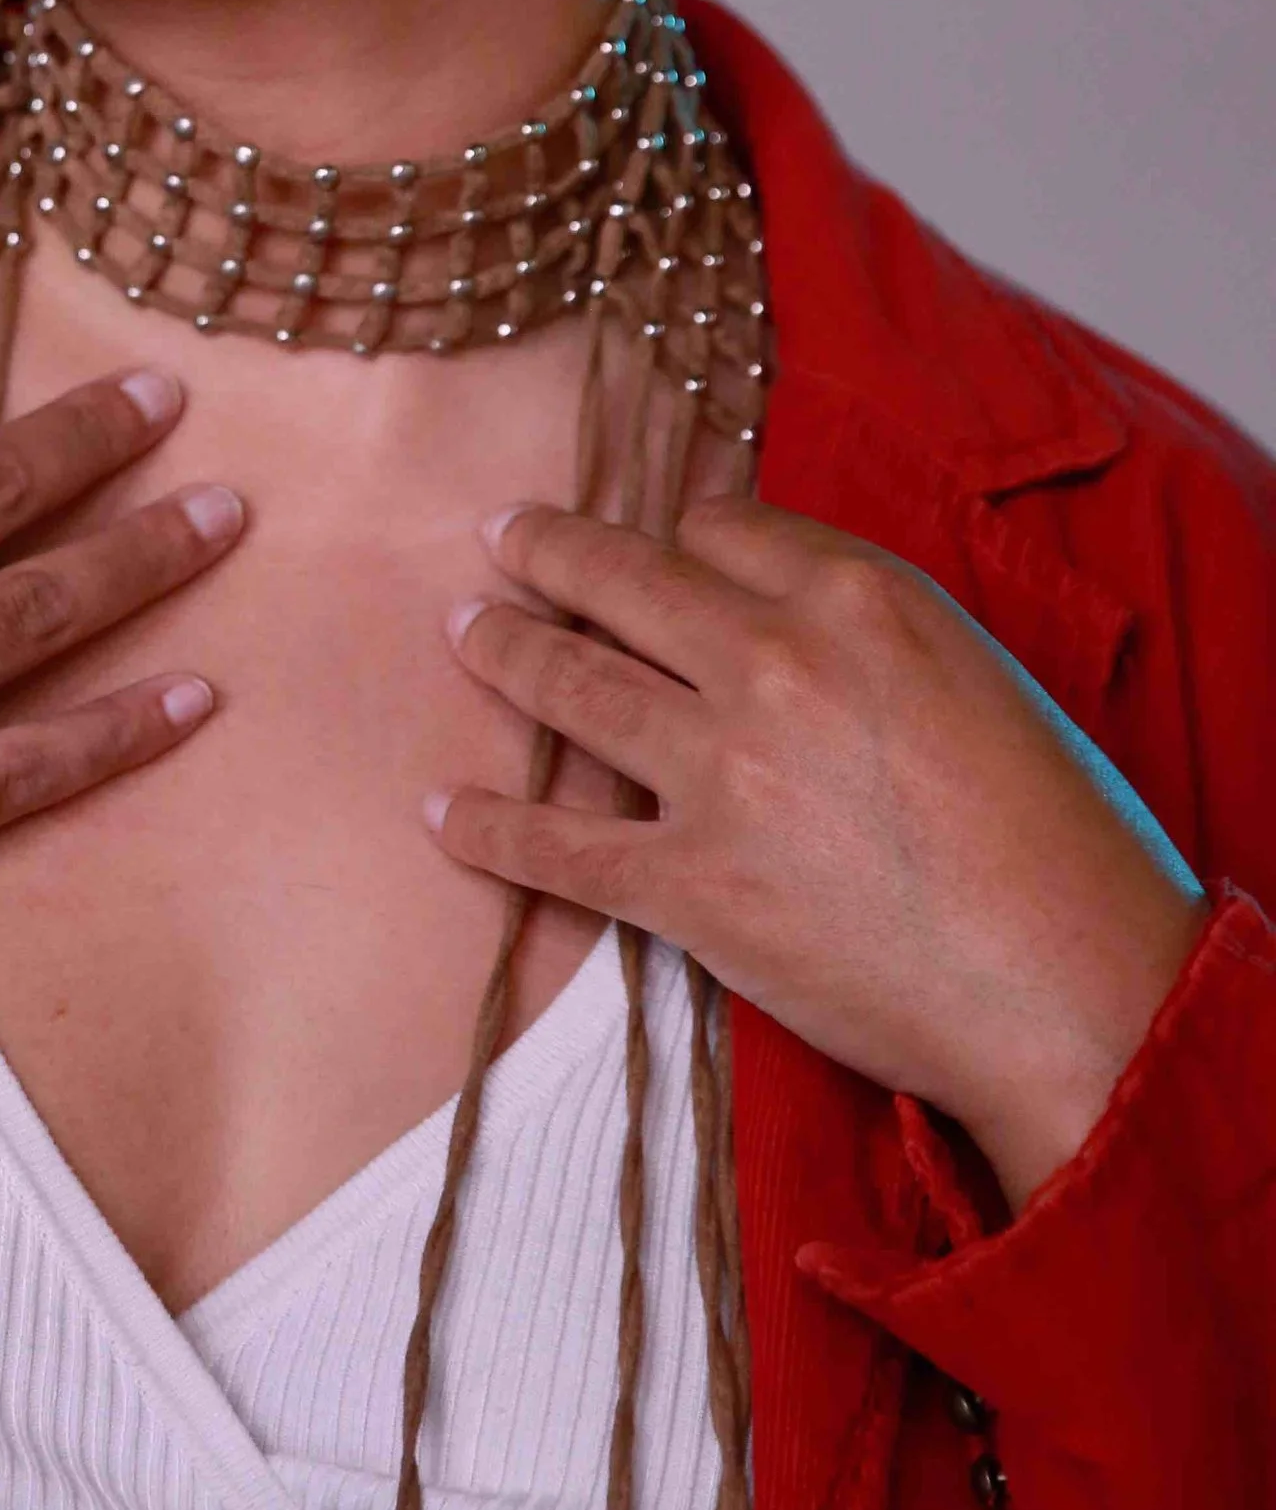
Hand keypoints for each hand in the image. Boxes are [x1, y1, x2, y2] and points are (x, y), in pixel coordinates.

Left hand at [431, 494, 1206, 1209]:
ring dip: (502, 650)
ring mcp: (720, 771)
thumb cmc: (1051, 835)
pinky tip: (444, 811)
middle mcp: (773, 661)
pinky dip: (486, 827)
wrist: (1065, 981)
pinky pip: (556, 847)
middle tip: (504, 537)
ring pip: (571, 684)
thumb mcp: (977, 674)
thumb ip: (871, 627)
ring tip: (464, 630)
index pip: (720, 528)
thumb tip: (786, 608)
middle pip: (623, 580)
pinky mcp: (689, 885)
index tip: (656, 548)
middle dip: (548, 551)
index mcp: (856, 598)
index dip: (678, 537)